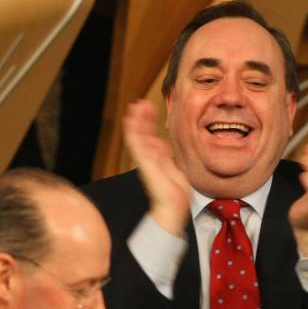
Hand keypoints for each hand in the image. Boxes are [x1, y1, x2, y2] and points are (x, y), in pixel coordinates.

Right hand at [123, 99, 190, 235]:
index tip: (150, 109)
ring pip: (137, 136)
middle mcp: (149, 158)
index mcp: (156, 160)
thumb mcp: (175, 169)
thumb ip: (166, 156)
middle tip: (143, 103)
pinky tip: (131, 118)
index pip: (150, 138)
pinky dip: (133, 130)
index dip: (148, 124)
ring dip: (137, 120)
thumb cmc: (176, 193)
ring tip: (137, 105)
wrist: (174, 205)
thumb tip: (161, 144)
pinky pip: (136, 143)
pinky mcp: (144, 162)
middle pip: (142, 134)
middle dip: (143, 118)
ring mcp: (145, 160)